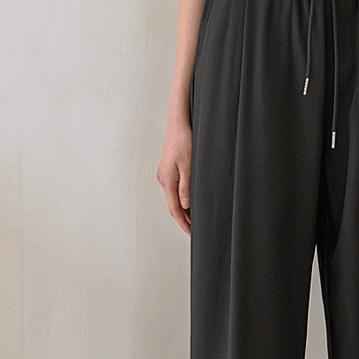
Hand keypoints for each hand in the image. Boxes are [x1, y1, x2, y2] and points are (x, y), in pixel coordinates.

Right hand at [157, 118, 192, 236]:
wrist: (178, 125)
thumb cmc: (184, 142)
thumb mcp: (189, 166)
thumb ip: (186, 187)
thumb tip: (185, 205)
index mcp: (167, 181)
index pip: (175, 209)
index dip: (183, 223)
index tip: (191, 233)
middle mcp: (163, 180)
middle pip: (173, 206)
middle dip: (183, 220)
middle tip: (194, 231)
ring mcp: (165, 176)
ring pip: (174, 199)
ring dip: (183, 211)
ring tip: (194, 221)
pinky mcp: (169, 171)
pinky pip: (175, 190)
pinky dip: (182, 200)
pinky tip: (190, 204)